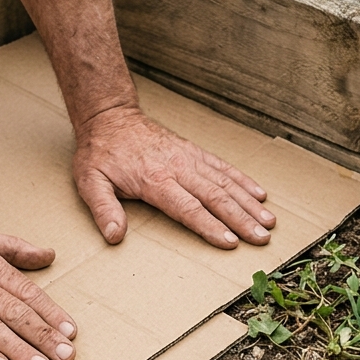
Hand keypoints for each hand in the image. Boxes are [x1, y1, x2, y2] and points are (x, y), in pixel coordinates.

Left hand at [72, 106, 274, 248]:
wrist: (109, 117)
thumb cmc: (100, 153)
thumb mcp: (90, 182)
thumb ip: (103, 209)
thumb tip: (114, 236)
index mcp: (155, 180)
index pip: (188, 208)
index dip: (210, 226)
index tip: (231, 242)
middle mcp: (178, 168)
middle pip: (216, 197)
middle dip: (241, 219)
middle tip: (262, 238)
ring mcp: (189, 158)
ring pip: (225, 183)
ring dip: (249, 203)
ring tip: (269, 221)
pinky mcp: (194, 152)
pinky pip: (223, 167)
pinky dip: (243, 181)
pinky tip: (260, 194)